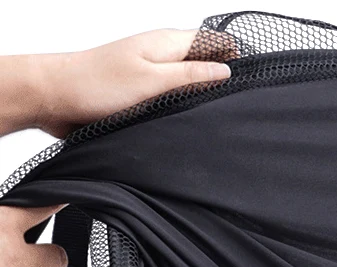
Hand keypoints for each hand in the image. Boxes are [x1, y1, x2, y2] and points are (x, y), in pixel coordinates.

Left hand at [0, 30, 232, 138]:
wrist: (55, 97)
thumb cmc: (95, 84)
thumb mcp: (152, 80)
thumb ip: (190, 75)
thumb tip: (226, 71)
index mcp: (166, 44)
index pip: (213, 43)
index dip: (234, 57)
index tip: (253, 79)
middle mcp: (162, 58)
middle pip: (205, 64)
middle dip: (224, 81)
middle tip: (243, 105)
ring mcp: (153, 77)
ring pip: (191, 86)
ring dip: (204, 100)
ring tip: (221, 118)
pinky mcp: (144, 96)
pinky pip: (174, 101)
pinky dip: (185, 111)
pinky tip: (192, 125)